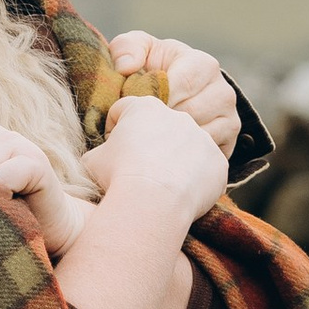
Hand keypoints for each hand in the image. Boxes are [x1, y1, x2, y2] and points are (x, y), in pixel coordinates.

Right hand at [70, 93, 229, 238]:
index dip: (114, 128)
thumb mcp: (91, 161)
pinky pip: (205, 169)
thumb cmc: (119, 176)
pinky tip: (180, 195)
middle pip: (160, 127)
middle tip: (138, 169)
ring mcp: (201, 137)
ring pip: (186, 147)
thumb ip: (97, 152)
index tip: (112, 147)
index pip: (125, 110)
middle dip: (150, 144)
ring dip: (175, 161)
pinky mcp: (216, 160)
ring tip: (161, 186)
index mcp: (143, 108)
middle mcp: (177, 116)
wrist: (153, 200)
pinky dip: (195, 180)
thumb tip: (98, 158)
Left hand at [108, 29, 240, 165]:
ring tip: (150, 136)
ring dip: (169, 139)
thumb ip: (126, 48)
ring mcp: (229, 118)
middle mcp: (223, 91)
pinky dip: (182, 155)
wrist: (174, 96)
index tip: (134, 105)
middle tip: (137, 125)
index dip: (153, 98)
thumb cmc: (152, 70)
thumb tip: (127, 66)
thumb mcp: (136, 51)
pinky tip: (165, 150)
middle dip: (159, 120)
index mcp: (203, 65)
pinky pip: (203, 154)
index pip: (179, 85)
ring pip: (196, 136)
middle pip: (188, 113)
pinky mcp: (229, 143)